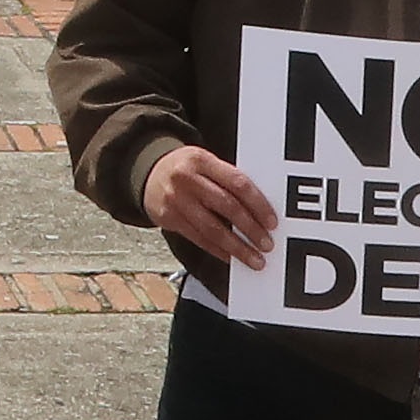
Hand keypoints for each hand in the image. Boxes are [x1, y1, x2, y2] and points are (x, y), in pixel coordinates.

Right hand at [141, 141, 276, 269]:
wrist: (147, 172)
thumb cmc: (185, 168)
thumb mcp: (205, 162)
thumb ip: (227, 180)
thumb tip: (259, 210)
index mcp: (202, 160)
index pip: (237, 183)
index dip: (258, 204)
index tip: (272, 222)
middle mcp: (187, 179)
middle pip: (227, 206)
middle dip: (251, 229)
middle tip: (267, 244)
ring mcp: (176, 200)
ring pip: (212, 228)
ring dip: (237, 247)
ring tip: (254, 259)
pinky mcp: (168, 219)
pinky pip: (198, 238)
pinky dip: (217, 250)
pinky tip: (231, 257)